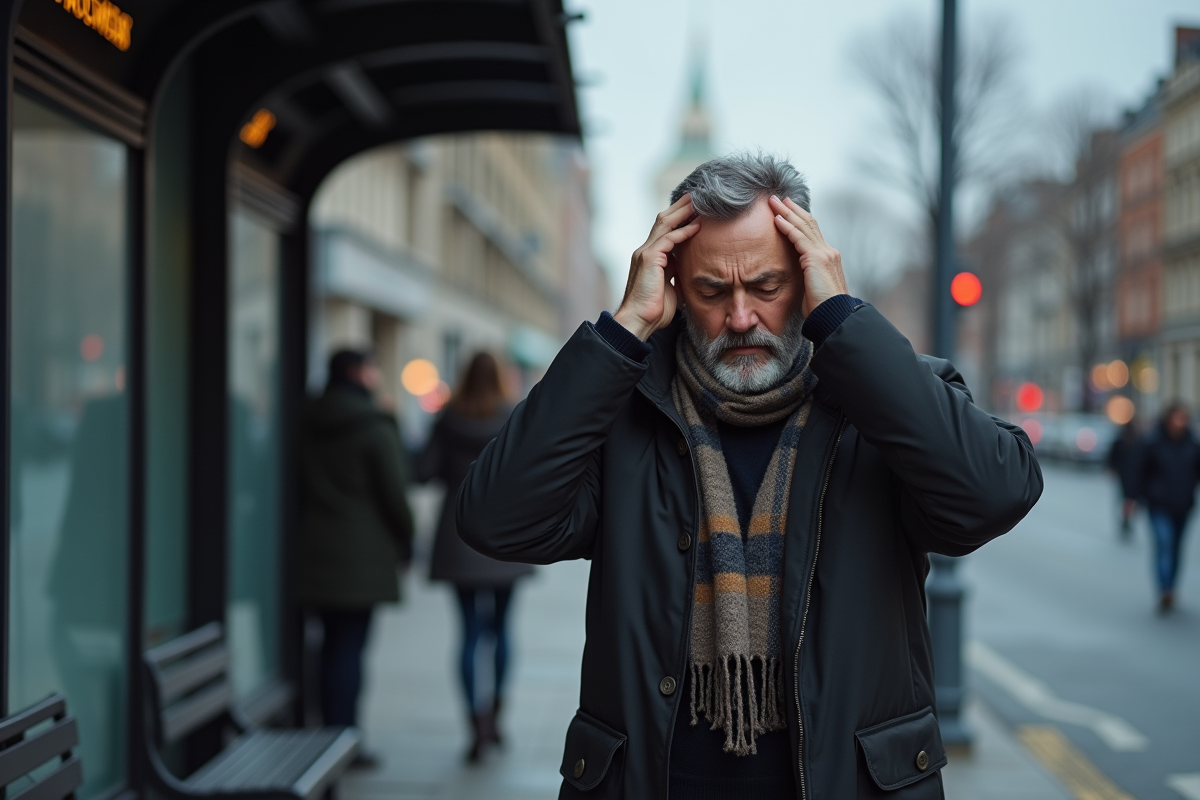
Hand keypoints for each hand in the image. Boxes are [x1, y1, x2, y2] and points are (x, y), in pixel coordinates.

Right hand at [614, 194, 701, 340]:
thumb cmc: (655, 311)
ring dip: (683, 212)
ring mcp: (645, 253)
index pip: (665, 230)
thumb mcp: (671, 288)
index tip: (695, 210)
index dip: (679, 219)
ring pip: (665, 224)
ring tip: (699, 202)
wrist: (639, 321)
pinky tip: (697, 226)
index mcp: (650, 257)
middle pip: (664, 220)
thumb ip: (677, 275)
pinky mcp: (649, 259)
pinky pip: (669, 239)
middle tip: (697, 196)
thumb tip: (690, 273)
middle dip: (680, 207)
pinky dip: (684, 232)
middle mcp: (645, 251)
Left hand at [769, 195, 848, 316]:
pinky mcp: (816, 258)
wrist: (834, 316)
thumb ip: (807, 277)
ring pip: (803, 226)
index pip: (813, 232)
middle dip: (793, 209)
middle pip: (808, 223)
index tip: (787, 210)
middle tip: (779, 198)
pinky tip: (776, 219)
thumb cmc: (823, 309)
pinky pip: (798, 238)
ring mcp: (824, 253)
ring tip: (773, 202)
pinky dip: (787, 226)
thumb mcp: (813, 288)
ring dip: (787, 212)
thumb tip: (798, 276)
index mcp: (828, 257)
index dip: (800, 219)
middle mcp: (828, 251)